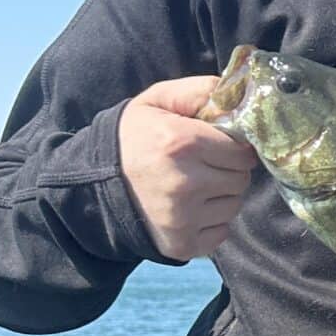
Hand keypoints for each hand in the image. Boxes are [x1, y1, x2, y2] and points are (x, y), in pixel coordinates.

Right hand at [118, 77, 257, 260]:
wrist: (93, 184)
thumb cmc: (132, 138)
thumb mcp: (158, 100)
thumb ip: (200, 91)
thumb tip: (242, 94)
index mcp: (182, 143)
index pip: (242, 152)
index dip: (233, 148)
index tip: (218, 146)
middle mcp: (186, 183)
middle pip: (241, 180)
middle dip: (228, 171)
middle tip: (204, 166)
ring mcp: (184, 219)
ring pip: (234, 206)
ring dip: (221, 196)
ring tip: (193, 186)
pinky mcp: (183, 244)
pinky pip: (221, 232)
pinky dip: (211, 222)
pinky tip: (188, 209)